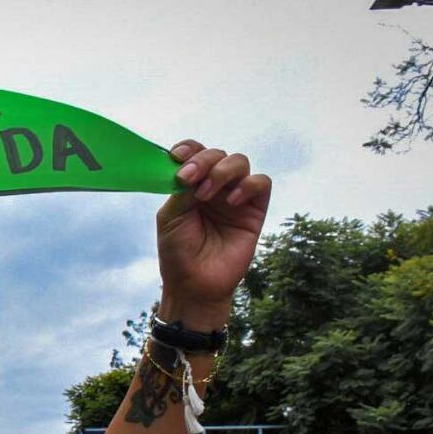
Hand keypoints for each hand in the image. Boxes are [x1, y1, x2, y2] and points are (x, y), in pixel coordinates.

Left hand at [156, 140, 271, 330]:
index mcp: (191, 185)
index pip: (194, 154)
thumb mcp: (171, 217)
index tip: (177, 157)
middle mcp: (214, 187)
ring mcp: (235, 197)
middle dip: (203, 161)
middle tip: (188, 179)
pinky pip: (261, 183)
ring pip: (239, 162)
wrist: (194, 284)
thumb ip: (182, 190)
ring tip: (206, 195)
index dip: (188, 149)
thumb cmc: (178, 252)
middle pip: (217, 154)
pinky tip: (231, 201)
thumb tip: (193, 168)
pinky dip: (247, 185)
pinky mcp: (254, 211)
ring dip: (222, 171)